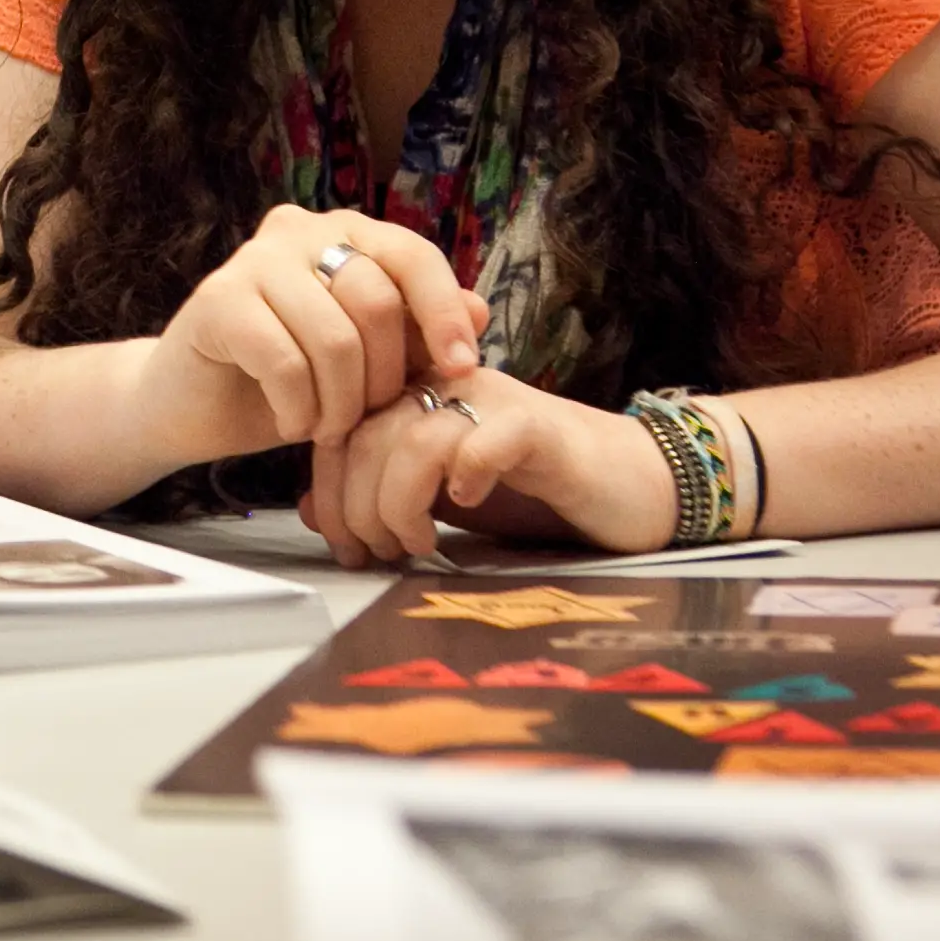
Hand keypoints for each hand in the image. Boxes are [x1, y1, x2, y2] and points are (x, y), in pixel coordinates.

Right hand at [131, 205, 489, 474]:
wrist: (195, 406)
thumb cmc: (290, 381)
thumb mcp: (367, 362)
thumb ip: (415, 334)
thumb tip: (480, 309)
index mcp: (342, 233)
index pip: (413, 256)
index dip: (445, 313)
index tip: (463, 370)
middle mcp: (297, 231)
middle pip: (376, 300)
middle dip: (384, 377)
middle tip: (367, 418)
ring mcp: (253, 260)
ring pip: (334, 337)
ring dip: (341, 403)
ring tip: (327, 428)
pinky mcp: (217, 300)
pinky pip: (285, 362)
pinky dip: (299, 409)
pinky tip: (292, 423)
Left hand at [297, 368, 681, 567]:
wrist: (629, 486)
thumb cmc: (531, 493)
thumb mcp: (439, 501)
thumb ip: (379, 496)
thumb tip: (310, 510)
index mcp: (415, 397)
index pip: (341, 430)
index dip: (330, 492)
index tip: (344, 546)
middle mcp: (446, 386)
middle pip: (367, 436)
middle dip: (359, 507)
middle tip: (378, 554)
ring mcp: (493, 401)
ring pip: (412, 440)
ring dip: (400, 503)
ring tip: (419, 543)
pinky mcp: (539, 427)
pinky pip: (485, 439)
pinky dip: (466, 476)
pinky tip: (466, 505)